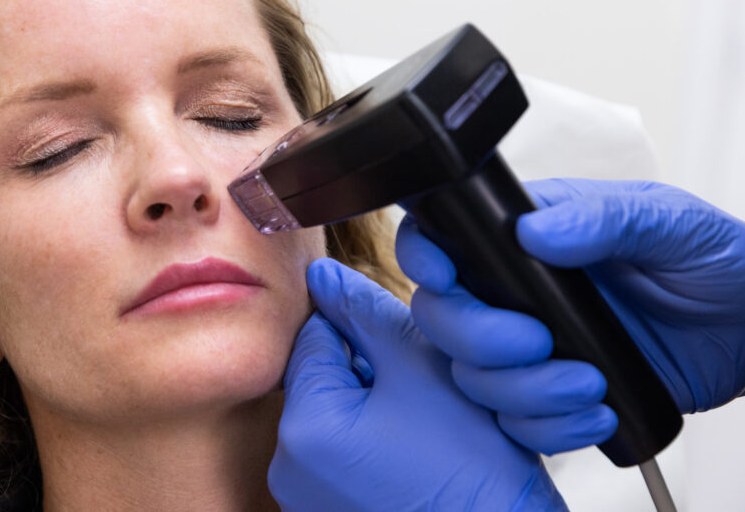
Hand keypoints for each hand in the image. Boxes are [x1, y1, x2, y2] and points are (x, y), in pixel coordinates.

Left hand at [269, 258, 564, 510]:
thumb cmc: (475, 476)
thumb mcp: (424, 370)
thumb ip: (367, 313)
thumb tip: (323, 275)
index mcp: (303, 426)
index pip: (315, 336)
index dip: (364, 328)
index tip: (406, 347)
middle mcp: (289, 470)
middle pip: (326, 381)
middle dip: (371, 372)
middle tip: (427, 393)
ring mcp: (307, 502)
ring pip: (339, 420)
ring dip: (377, 410)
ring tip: (430, 432)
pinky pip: (346, 462)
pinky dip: (378, 450)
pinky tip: (421, 461)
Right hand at [396, 178, 744, 454]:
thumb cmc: (714, 261)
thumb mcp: (669, 223)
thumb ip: (606, 218)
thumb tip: (537, 231)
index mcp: (526, 234)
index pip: (443, 236)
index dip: (425, 255)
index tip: (444, 275)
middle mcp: (516, 290)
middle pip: (441, 316)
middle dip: (478, 337)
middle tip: (537, 340)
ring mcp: (531, 343)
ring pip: (472, 376)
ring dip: (520, 390)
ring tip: (585, 383)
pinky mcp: (553, 392)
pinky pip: (516, 421)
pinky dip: (547, 427)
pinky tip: (597, 412)